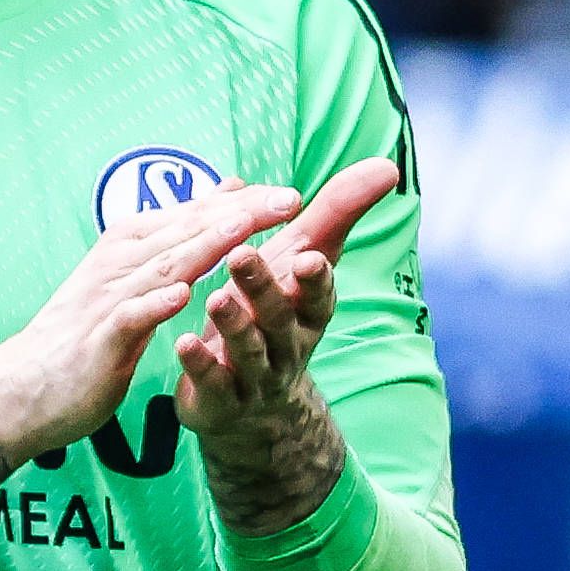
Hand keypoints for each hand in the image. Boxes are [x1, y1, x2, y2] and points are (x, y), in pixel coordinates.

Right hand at [0, 179, 300, 533]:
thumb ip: (181, 234)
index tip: (289, 195)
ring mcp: (106, 300)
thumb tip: (229, 188)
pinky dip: (154, 304)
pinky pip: (128, 318)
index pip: (193, 216)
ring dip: (202, 246)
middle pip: (185, 232)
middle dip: (237, 215)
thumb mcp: (135, 274)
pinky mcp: (97, 340)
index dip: (241, 204)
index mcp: (129, 245)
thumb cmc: (84, 331)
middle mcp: (117, 263)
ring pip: (161, 267)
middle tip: (287, 200)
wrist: (24, 387)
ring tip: (242, 229)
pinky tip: (182, 296)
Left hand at [180, 156, 399, 535]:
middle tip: (243, 257)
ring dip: (232, 323)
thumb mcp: (303, 263)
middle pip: (278, 316)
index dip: (315, 278)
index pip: (318, 292)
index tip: (309, 256)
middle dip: (264, 287)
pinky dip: (199, 363)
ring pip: (247, 349)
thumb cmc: (277, 312)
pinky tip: (182, 342)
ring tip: (217, 298)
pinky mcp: (221, 398)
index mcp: (308, 309)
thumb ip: (335, 216)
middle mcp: (287, 343)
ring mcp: (255, 374)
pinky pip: (212, 381)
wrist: (255, 405)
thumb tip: (386, 166)